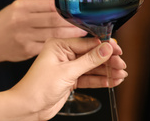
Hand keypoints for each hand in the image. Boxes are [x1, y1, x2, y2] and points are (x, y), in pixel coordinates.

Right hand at [0, 0, 86, 62]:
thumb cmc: (5, 22)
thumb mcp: (18, 7)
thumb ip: (38, 6)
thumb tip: (62, 5)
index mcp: (22, 7)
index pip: (51, 6)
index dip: (68, 9)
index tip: (81, 10)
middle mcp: (23, 21)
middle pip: (55, 21)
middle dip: (74, 23)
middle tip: (87, 23)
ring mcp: (25, 37)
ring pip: (54, 35)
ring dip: (71, 35)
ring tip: (84, 33)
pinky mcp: (27, 51)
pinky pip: (48, 47)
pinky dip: (60, 46)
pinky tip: (70, 44)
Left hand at [7, 37, 126, 119]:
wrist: (27, 107)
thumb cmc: (37, 87)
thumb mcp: (67, 72)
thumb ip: (89, 60)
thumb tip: (106, 48)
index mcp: (59, 45)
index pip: (87, 42)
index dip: (104, 46)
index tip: (117, 50)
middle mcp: (64, 54)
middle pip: (92, 54)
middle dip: (108, 60)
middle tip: (121, 64)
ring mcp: (68, 67)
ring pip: (92, 67)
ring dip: (106, 71)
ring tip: (121, 74)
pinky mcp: (70, 79)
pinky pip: (89, 78)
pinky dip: (100, 80)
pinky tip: (112, 80)